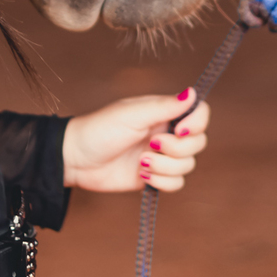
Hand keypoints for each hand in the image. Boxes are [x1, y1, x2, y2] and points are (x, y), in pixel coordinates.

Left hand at [63, 89, 209, 192]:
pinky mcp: (155, 176)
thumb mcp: (132, 115)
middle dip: (176, 149)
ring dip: (164, 166)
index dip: (197, 123)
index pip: (199, 113)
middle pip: (197, 143)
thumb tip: (192, 92)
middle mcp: (167, 132)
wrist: (77, 160)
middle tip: (150, 144)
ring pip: (187, 165)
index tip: (180, 129)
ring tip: (140, 161)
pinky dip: (162, 181)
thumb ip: (165, 106)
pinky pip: (176, 183)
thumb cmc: (100, 130)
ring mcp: (162, 156)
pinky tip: (141, 174)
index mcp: (164, 112)